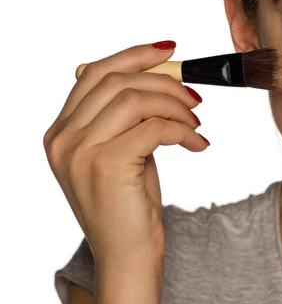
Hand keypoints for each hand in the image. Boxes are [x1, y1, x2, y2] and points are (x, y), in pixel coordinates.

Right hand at [44, 41, 207, 265]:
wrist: (127, 252)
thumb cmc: (128, 201)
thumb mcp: (123, 149)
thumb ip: (129, 114)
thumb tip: (163, 73)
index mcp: (61, 131)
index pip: (95, 73)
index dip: (134, 55)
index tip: (169, 50)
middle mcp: (62, 138)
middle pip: (116, 80)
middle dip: (164, 81)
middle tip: (194, 98)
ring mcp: (79, 151)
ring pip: (136, 99)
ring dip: (176, 106)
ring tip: (195, 123)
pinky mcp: (106, 164)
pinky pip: (155, 127)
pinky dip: (183, 130)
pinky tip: (197, 144)